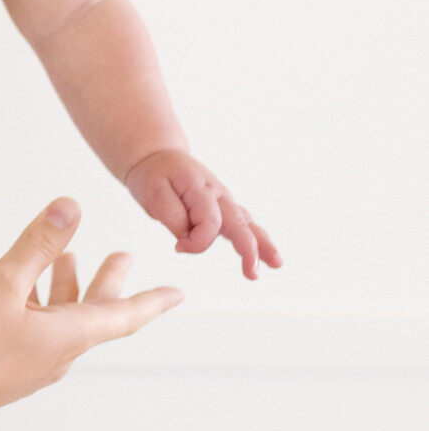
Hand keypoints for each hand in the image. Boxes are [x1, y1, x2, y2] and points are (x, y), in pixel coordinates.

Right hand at [0, 201, 181, 430]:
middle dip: (109, 282)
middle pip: (95, 314)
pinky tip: (21, 293)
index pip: (124, 314)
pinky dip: (42, 305)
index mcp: (69, 335)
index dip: (152, 298)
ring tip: (67, 260)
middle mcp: (58, 354)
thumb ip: (37, 244)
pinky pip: (38, 331)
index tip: (178, 291)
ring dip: (68, 289)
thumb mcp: (4, 282)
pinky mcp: (8, 370)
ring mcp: (32, 365)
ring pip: (64, 321)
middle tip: (122, 257)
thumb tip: (70, 208)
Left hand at [125, 149, 281, 279]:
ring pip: (247, 224)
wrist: (158, 156)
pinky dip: (259, 240)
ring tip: (276, 264)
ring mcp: (225, 200)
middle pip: (238, 223)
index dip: (197, 241)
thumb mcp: (153, 193)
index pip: (210, 222)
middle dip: (248, 249)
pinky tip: (270, 257)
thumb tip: (188, 240)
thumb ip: (172, 217)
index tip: (178, 247)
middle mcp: (219, 194)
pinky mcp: (225, 208)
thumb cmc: (154, 175)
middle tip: (252, 273)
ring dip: (263, 245)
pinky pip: (245, 224)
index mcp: (201, 189)